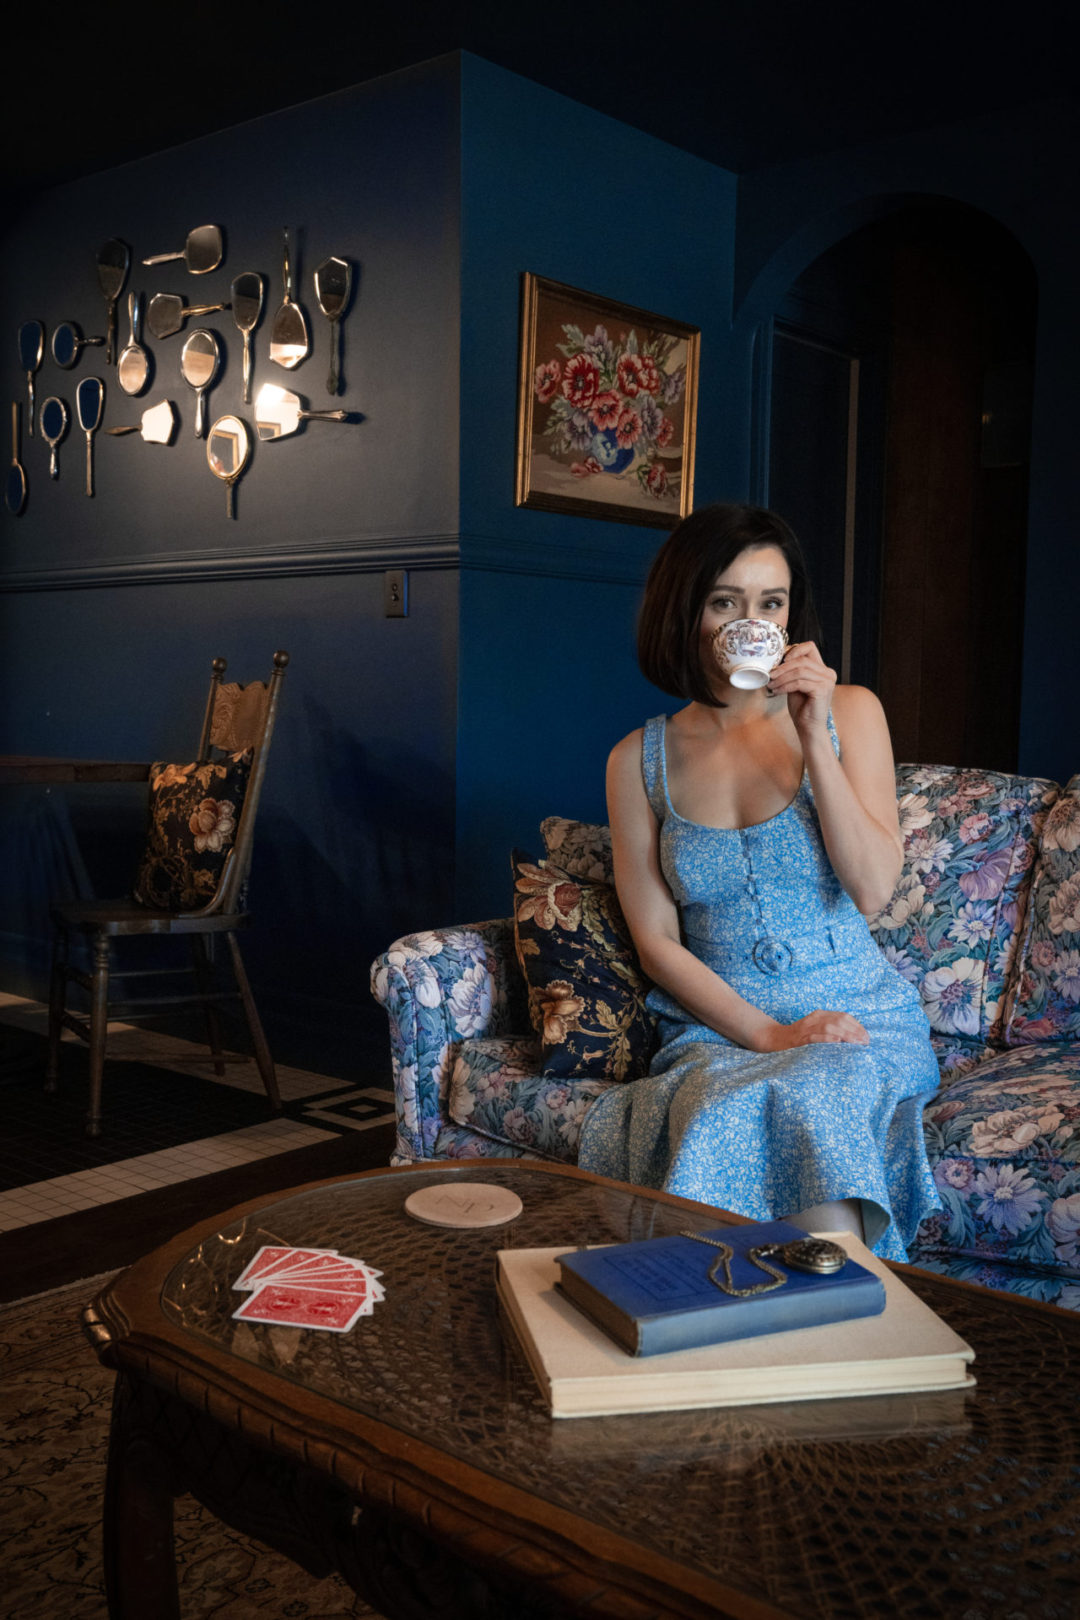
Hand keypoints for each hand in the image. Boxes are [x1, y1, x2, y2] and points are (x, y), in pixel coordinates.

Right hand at [755, 1010, 869, 1050]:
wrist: (773, 1038)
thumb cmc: (798, 1037)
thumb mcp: (815, 1029)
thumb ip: (831, 1030)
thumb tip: (854, 1039)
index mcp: (819, 1015)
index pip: (843, 1016)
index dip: (857, 1026)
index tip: (866, 1037)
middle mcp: (814, 1019)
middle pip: (839, 1020)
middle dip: (855, 1031)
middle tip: (865, 1042)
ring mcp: (806, 1028)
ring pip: (830, 1027)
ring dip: (846, 1035)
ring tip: (857, 1043)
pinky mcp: (800, 1038)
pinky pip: (815, 1037)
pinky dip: (827, 1038)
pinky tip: (838, 1042)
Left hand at [767, 641, 835, 736]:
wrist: (809, 727)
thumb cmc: (802, 707)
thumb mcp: (795, 684)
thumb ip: (792, 671)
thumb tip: (776, 660)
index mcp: (823, 669)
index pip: (809, 647)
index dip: (793, 650)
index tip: (779, 660)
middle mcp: (828, 673)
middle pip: (802, 659)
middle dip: (782, 667)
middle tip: (769, 675)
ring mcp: (827, 681)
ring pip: (800, 671)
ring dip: (782, 677)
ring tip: (771, 685)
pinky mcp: (822, 690)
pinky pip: (799, 683)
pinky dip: (785, 686)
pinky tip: (777, 691)